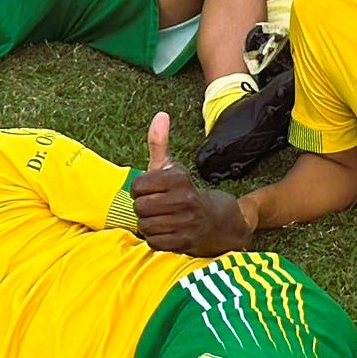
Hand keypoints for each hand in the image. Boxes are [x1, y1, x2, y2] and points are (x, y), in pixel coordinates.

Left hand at [129, 113, 254, 253]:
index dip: (140, 190)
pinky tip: (167, 231)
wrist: (219, 221)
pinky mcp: (185, 242)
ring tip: (161, 219)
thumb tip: (160, 115)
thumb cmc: (185, 192)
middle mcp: (184, 200)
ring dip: (149, 225)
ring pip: (146, 226)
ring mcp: (186, 222)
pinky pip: (154, 242)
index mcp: (178, 179)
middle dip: (144, 208)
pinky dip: (156, 239)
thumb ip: (159, 143)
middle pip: (140, 208)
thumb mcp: (172, 167)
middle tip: (156, 206)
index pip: (137, 187)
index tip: (150, 191)